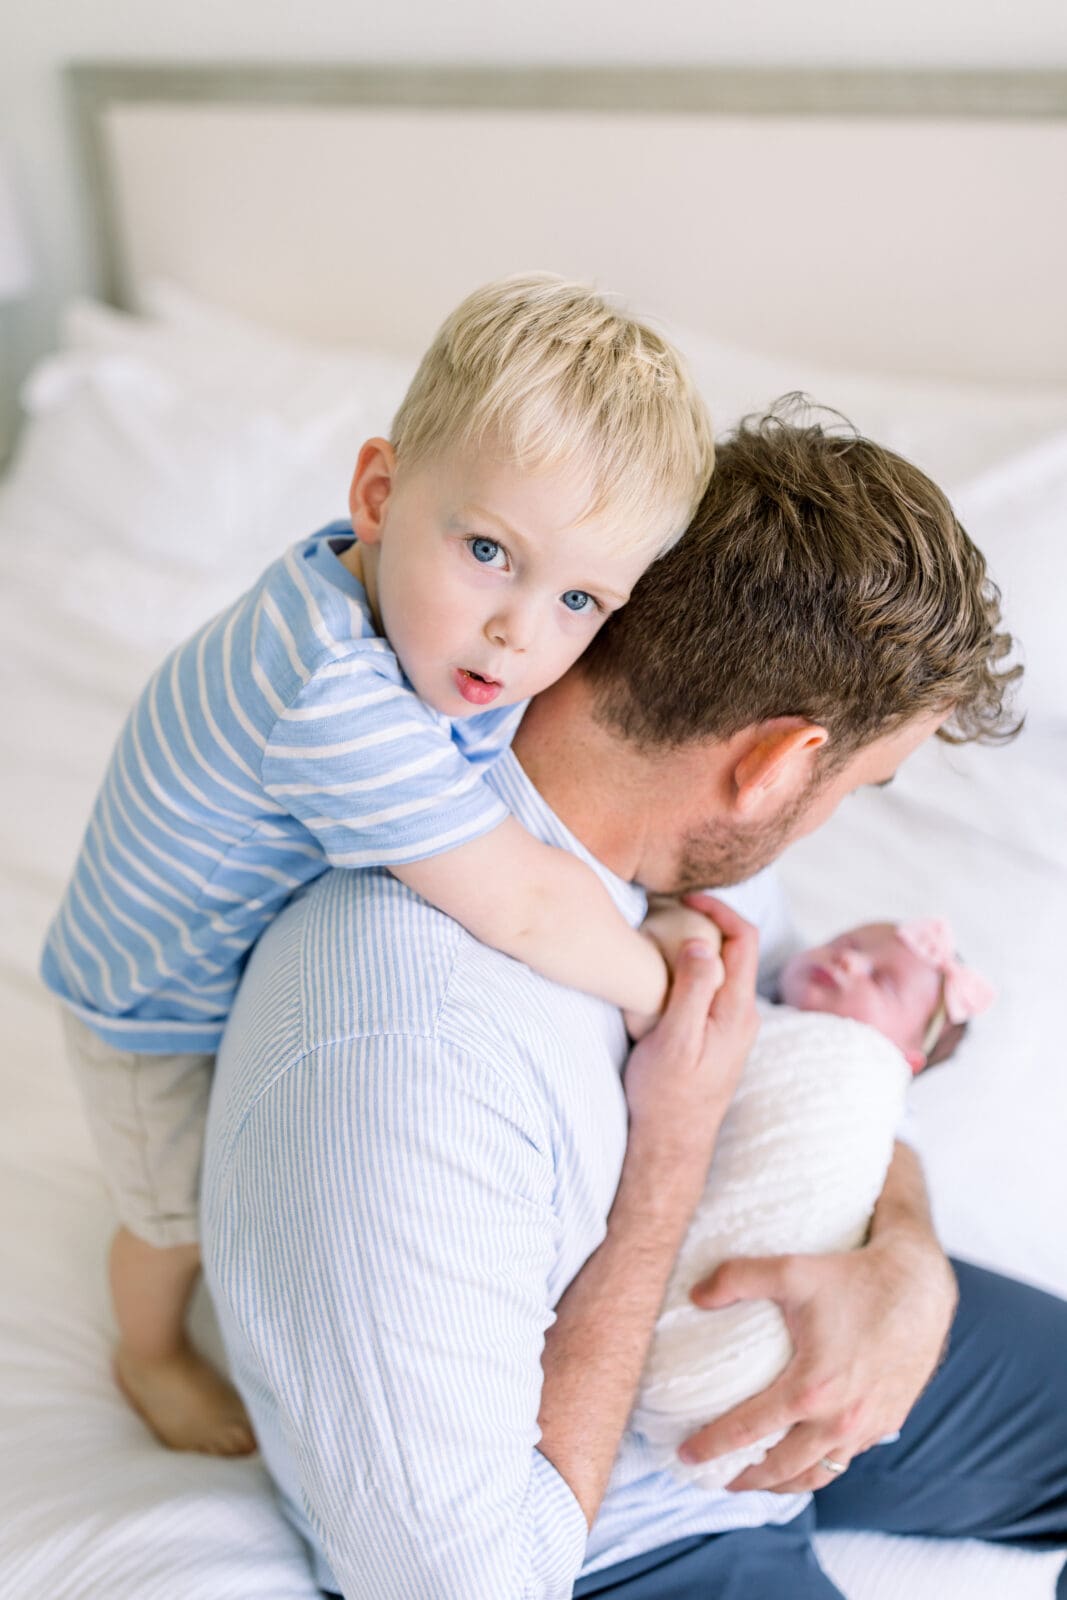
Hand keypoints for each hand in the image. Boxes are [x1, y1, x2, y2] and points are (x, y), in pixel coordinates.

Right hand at [623, 899, 758, 1178]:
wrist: (670, 1143)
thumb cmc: (666, 1095)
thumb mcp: (673, 1039)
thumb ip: (691, 990)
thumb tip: (702, 943)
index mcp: (736, 1010)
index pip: (744, 939)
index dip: (719, 909)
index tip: (686, 897)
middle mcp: (743, 1016)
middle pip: (738, 949)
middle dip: (709, 921)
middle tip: (669, 909)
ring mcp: (733, 1028)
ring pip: (726, 969)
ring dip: (701, 945)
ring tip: (663, 935)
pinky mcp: (718, 1038)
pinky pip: (714, 989)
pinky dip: (694, 969)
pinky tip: (665, 974)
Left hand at [678, 1231, 957, 1491]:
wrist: (919, 1286)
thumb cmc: (852, 1277)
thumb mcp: (790, 1269)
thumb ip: (736, 1278)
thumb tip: (695, 1296)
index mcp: (811, 1389)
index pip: (748, 1431)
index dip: (712, 1446)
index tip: (685, 1454)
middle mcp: (839, 1419)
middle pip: (781, 1468)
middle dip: (745, 1479)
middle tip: (717, 1478)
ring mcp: (866, 1427)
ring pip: (817, 1474)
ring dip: (783, 1484)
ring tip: (758, 1480)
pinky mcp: (886, 1423)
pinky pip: (846, 1458)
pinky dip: (819, 1467)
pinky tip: (805, 1456)